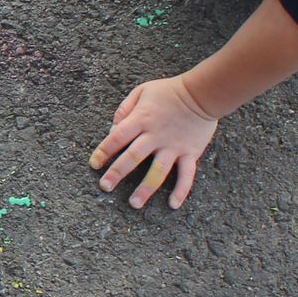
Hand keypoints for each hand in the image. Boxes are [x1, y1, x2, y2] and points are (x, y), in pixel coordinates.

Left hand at [91, 76, 218, 209]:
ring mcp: (173, 146)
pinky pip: (187, 174)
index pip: (117, 137)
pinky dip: (181, 190)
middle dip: (117, 173)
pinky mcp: (190, 153)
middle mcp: (155, 136)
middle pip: (132, 157)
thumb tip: (112, 129)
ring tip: (134, 203)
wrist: (203, 93)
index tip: (94, 164)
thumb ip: (124, 109)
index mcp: (141, 120)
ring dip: (146, 188)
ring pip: (157, 171)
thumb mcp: (142, 91)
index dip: (103, 151)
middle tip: (105, 187)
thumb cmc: (169, 92)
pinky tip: (173, 205)